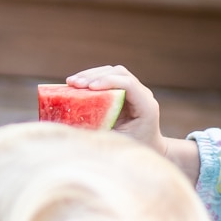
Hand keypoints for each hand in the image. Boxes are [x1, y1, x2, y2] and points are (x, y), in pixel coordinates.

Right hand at [63, 65, 197, 178]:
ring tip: (71, 82)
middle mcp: (143, 94)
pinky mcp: (125, 90)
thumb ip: (102, 131)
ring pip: (113, 71)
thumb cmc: (133, 149)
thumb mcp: (118, 142)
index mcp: (146, 106)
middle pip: (119, 73)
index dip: (109, 82)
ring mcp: (135, 90)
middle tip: (74, 83)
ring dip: (91, 74)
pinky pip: (109, 77)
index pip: (129, 84)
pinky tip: (77, 84)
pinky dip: (93, 78)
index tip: (89, 87)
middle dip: (95, 76)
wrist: (149, 147)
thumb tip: (76, 124)